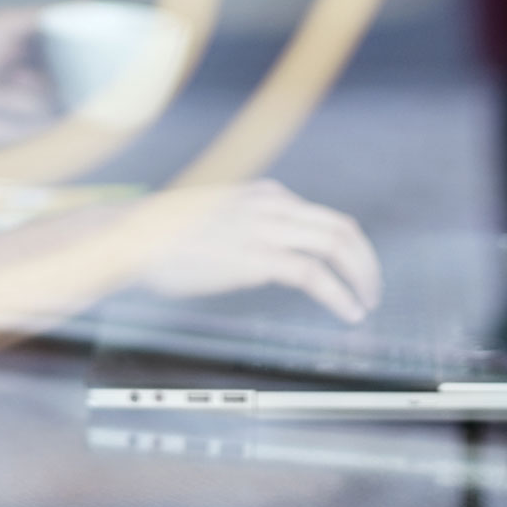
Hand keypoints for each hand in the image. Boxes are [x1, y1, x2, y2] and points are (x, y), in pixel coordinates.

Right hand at [139, 180, 382, 322]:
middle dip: (365, 261)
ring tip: (365, 302)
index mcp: (263, 195)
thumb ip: (247, 227)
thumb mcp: (218, 218)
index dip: (348, 246)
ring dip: (360, 276)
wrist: (134, 236)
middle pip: (341, 227)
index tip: (354, 269)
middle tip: (372, 288)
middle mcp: (270, 205)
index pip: (323, 215)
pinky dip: (338, 294)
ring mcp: (265, 229)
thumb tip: (264, 254)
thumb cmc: (164, 235)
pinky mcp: (257, 256)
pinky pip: (314, 274)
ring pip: (336, 245)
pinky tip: (347, 311)